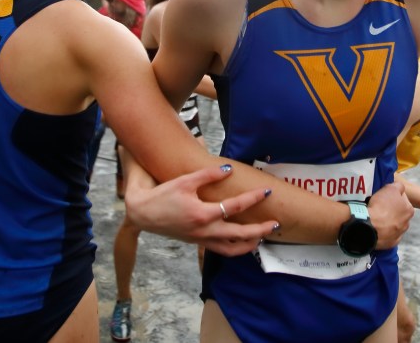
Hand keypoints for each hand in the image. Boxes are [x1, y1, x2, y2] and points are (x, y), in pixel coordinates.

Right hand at [124, 164, 277, 256]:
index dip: (253, 198)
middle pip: (240, 235)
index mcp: (203, 214)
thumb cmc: (164, 194)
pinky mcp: (198, 242)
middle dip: (260, 230)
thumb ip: (208, 175)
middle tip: (276, 224)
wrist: (143, 213)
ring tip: (263, 237)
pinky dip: (235, 248)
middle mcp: (204, 231)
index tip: (267, 192)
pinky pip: (221, 250)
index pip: (235, 206)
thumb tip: (229, 169)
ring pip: (231, 250)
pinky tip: (243, 241)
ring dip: (249, 244)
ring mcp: (201, 239)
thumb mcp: (184, 180)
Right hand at [367, 182, 413, 248]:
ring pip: (394, 225)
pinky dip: (383, 232)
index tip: (384, 197)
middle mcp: (407, 223)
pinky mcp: (390, 243)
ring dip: (388, 221)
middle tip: (379, 207)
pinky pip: (388, 235)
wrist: (369, 226)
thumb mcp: (390, 188)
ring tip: (376, 218)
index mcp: (409, 210)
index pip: (402, 199)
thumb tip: (400, 187)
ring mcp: (399, 235)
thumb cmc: (381, 206)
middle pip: (399, 213)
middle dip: (391, 210)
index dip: (392, 196)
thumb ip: (398, 186)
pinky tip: (376, 228)